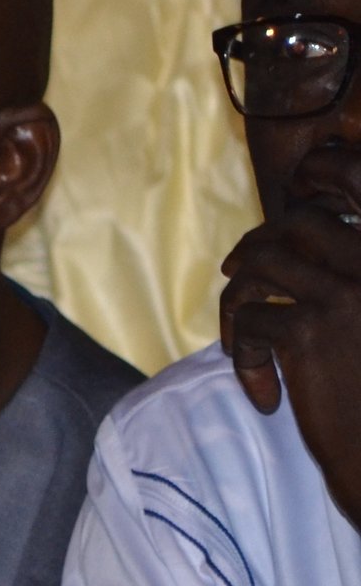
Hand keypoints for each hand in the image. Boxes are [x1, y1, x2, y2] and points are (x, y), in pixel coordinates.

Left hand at [222, 151, 360, 521]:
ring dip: (240, 302)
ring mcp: (347, 293)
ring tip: (243, 342)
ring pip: (260, 266)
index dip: (309, 198)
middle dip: (257, 247)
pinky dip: (243, 357)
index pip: (356, 190)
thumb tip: (286, 242)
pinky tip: (267, 395)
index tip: (279, 230)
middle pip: (296, 225)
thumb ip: (347, 280)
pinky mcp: (308, 331)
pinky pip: (247, 320)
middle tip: (237, 277)